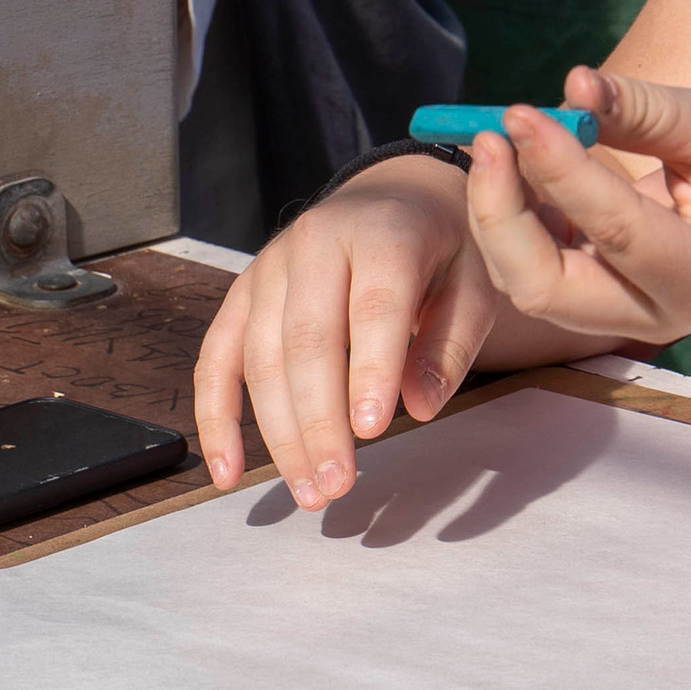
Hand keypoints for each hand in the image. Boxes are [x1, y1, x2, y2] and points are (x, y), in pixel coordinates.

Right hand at [194, 165, 493, 504]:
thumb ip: (452, 343)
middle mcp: (316, 240)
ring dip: (278, 433)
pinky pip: (216, 358)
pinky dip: (216, 418)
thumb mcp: (475, 282)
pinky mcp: (243, 292)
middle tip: (336, 486)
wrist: (398, 198)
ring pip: (260, 357)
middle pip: (307, 339)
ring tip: (308, 491)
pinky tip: (229, 472)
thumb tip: (420, 407)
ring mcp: (270, 265)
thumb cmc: (443, 250)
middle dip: (318, 421)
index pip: (374, 304)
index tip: (373, 431)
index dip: (371, 369)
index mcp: (384, 230)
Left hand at [460, 66, 690, 346]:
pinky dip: (518, 219)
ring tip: (500, 139)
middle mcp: (661, 313)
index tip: (520, 110)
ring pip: (530, 285)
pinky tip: (522, 162)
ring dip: (500, 216)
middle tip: (490, 136)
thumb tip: (571, 85)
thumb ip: (651, 110)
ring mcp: (630, 313)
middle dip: (501, 215)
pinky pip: (541, 268)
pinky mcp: (610, 295)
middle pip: (545, 288)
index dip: (557, 167)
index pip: (612, 229)